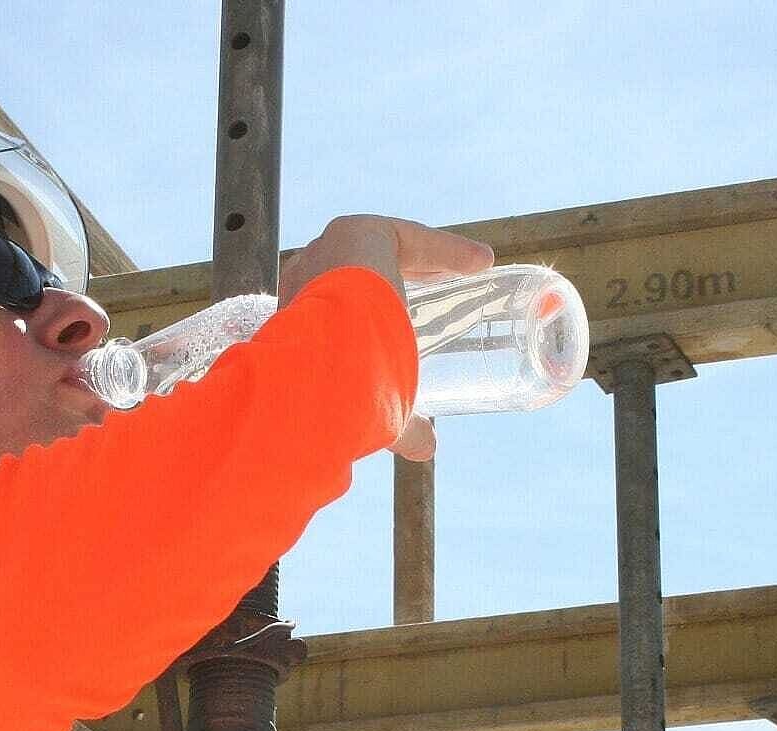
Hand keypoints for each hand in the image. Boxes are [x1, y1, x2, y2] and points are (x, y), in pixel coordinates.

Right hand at [281, 216, 486, 463]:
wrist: (320, 355)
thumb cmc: (336, 387)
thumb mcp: (368, 407)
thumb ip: (396, 425)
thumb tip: (425, 452)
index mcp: (295, 322)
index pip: (331, 306)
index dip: (370, 310)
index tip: (401, 319)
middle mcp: (305, 281)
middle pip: (360, 272)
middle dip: (398, 280)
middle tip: (434, 297)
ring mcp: (326, 252)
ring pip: (386, 251)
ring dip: (428, 261)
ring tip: (466, 272)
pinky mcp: (354, 232)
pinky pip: (409, 239)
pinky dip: (447, 252)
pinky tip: (480, 261)